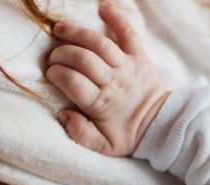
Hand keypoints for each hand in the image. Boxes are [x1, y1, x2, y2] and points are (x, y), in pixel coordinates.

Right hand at [45, 3, 167, 155]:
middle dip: (61, 53)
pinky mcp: (140, 56)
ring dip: (76, 32)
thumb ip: (80, 134)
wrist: (160, 125)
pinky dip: (116, 17)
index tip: (50, 74)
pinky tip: (101, 8)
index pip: (72, 81)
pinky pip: (128, 32)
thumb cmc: (127, 135)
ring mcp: (128, 67)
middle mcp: (114, 82)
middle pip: (82, 59)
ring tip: (60, 29)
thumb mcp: (103, 146)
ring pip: (99, 43)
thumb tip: (63, 114)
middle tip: (53, 57)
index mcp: (101, 104)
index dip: (56, 74)